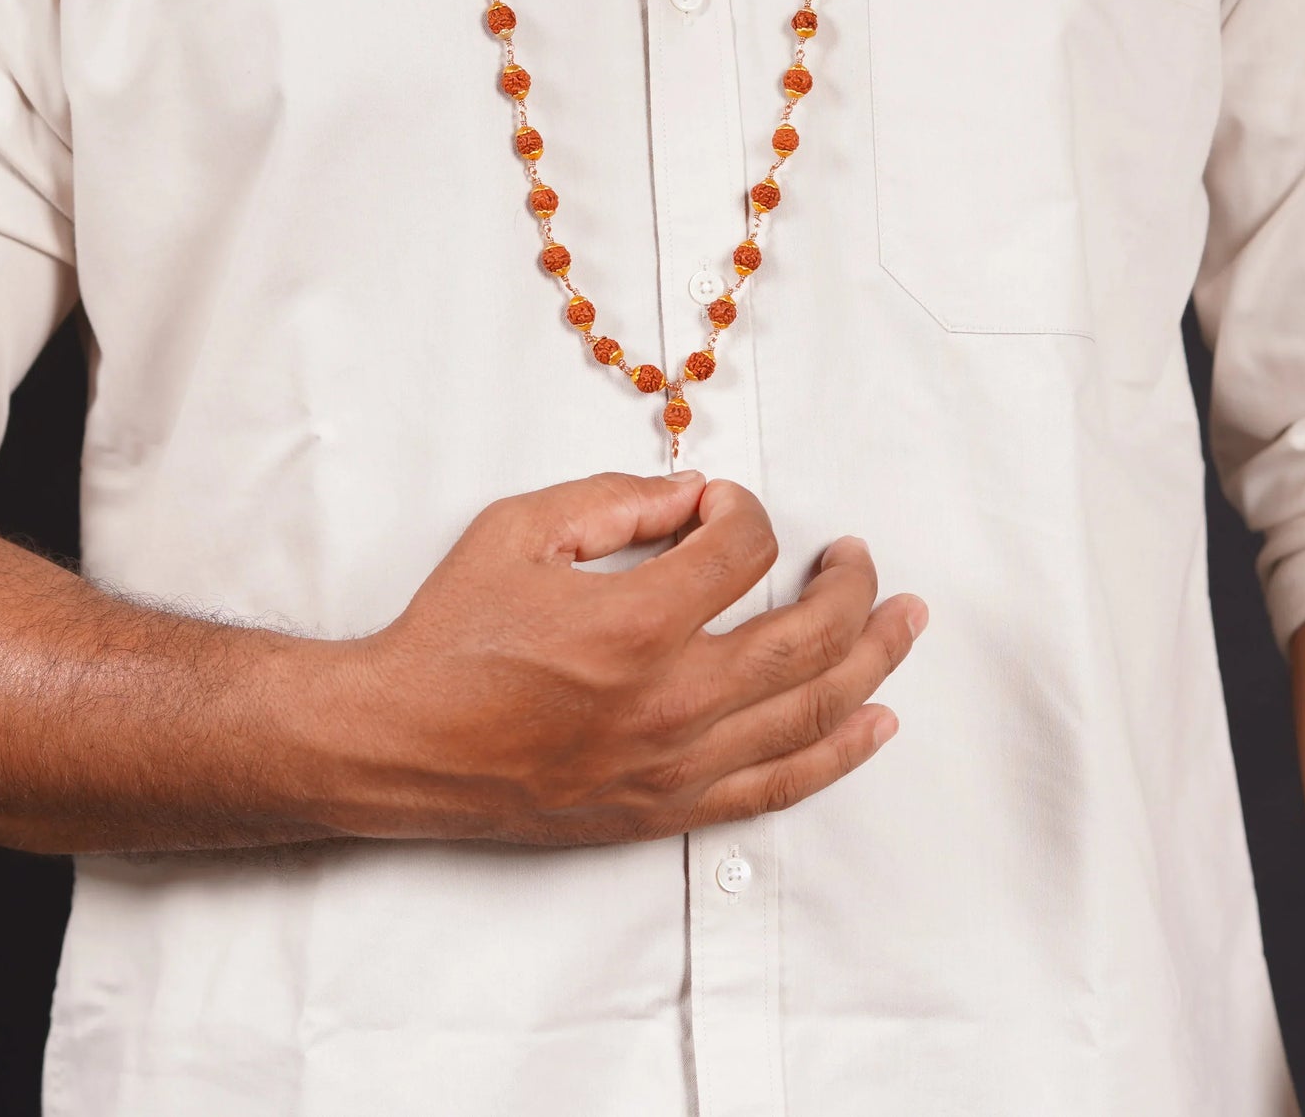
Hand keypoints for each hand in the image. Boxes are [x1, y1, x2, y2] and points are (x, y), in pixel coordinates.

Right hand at [312, 470, 927, 844]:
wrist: (399, 741)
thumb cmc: (450, 635)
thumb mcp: (520, 529)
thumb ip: (617, 498)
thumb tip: (695, 496)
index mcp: (636, 620)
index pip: (743, 550)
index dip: (746, 512)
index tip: (724, 505)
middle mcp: (671, 698)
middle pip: (807, 637)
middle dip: (850, 587)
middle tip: (857, 557)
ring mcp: (676, 763)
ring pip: (811, 712)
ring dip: (873, 662)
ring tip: (905, 623)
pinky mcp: (666, 807)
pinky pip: (778, 785)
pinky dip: (839, 753)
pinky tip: (876, 722)